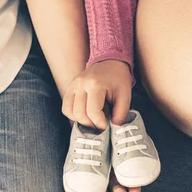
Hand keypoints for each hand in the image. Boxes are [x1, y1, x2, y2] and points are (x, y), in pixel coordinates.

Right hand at [63, 60, 138, 191]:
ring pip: (69, 111)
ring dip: (81, 121)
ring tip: (94, 120)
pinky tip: (86, 115)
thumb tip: (114, 129)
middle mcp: (80, 84)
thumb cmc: (119, 79)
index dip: (100, 124)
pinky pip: (66, 107)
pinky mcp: (69, 88)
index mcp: (95, 84)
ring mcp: (72, 85)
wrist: (110, 61)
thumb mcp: (125, 95)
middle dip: (91, 124)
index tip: (107, 126)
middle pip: (79, 113)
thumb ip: (121, 113)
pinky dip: (74, 115)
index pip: (92, 111)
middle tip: (102, 125)